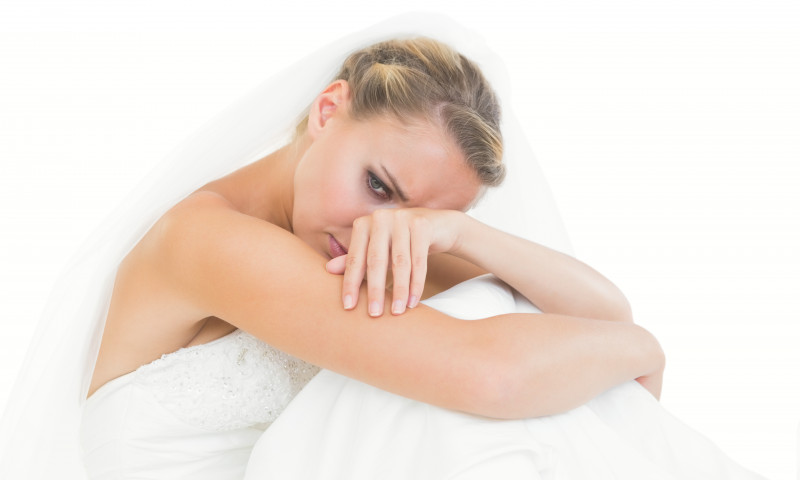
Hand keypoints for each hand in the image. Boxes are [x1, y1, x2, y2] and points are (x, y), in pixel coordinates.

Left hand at [326, 208, 461, 316]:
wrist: (436, 226)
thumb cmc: (399, 242)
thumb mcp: (376, 250)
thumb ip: (355, 259)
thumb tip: (328, 270)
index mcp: (363, 224)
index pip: (355, 258)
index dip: (351, 283)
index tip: (349, 307)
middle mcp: (380, 218)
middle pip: (376, 260)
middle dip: (374, 289)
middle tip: (374, 314)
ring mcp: (402, 218)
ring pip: (399, 262)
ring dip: (399, 290)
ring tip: (397, 311)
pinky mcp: (422, 224)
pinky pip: (418, 260)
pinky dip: (416, 283)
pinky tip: (413, 301)